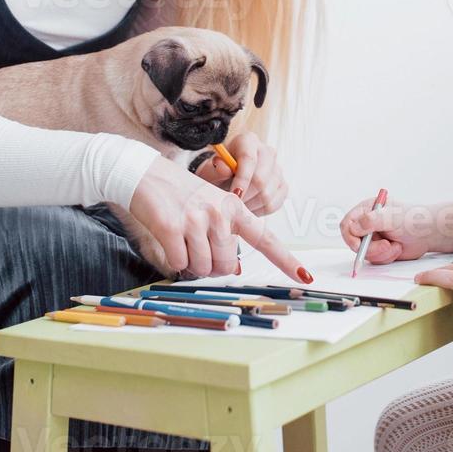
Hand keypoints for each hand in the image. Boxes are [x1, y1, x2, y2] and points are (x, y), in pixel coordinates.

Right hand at [130, 156, 312, 284]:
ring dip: (191, 263)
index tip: (306, 277)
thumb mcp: (211, 206)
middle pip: (225, 266)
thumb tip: (232, 268)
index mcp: (235, 209)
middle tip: (197, 246)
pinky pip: (179, 263)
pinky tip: (169, 238)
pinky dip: (174, 259)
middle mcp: (220, 213)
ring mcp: (197, 220)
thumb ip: (226, 234)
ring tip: (183, 238)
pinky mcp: (173, 228)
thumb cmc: (182, 194)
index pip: (266, 239)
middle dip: (210, 266)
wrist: (146, 174)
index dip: (286, 261)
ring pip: (202, 268)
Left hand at [215, 132, 287, 216]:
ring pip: (267, 194)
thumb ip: (214, 169)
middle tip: (230, 205)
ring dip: (249, 205)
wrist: (224, 180)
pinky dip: (258, 211)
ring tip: (236, 206)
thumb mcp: (209, 170)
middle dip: (244, 196)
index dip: (242, 179)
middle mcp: (267, 151)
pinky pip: (273, 204)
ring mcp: (277, 169)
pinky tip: (247, 207)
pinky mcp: (282, 186)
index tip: (233, 195)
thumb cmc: (216, 173)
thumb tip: (224, 168)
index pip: (249, 159)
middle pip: (261, 179)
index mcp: (248, 141)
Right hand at [339, 200, 451, 264]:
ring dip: (381, 253)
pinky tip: (397, 248)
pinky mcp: (379, 249)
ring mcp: (373, 238)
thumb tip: (354, 226)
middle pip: (354, 242)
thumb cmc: (413, 219)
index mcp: (367, 209)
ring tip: (395, 245)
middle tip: (386, 245)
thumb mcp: (392, 217)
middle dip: (371, 248)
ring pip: (365, 253)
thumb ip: (372, 220)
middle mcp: (367, 224)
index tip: (359, 245)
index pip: (347, 224)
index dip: (350, 237)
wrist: (429, 233)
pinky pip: (375, 259)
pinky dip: (386, 257)